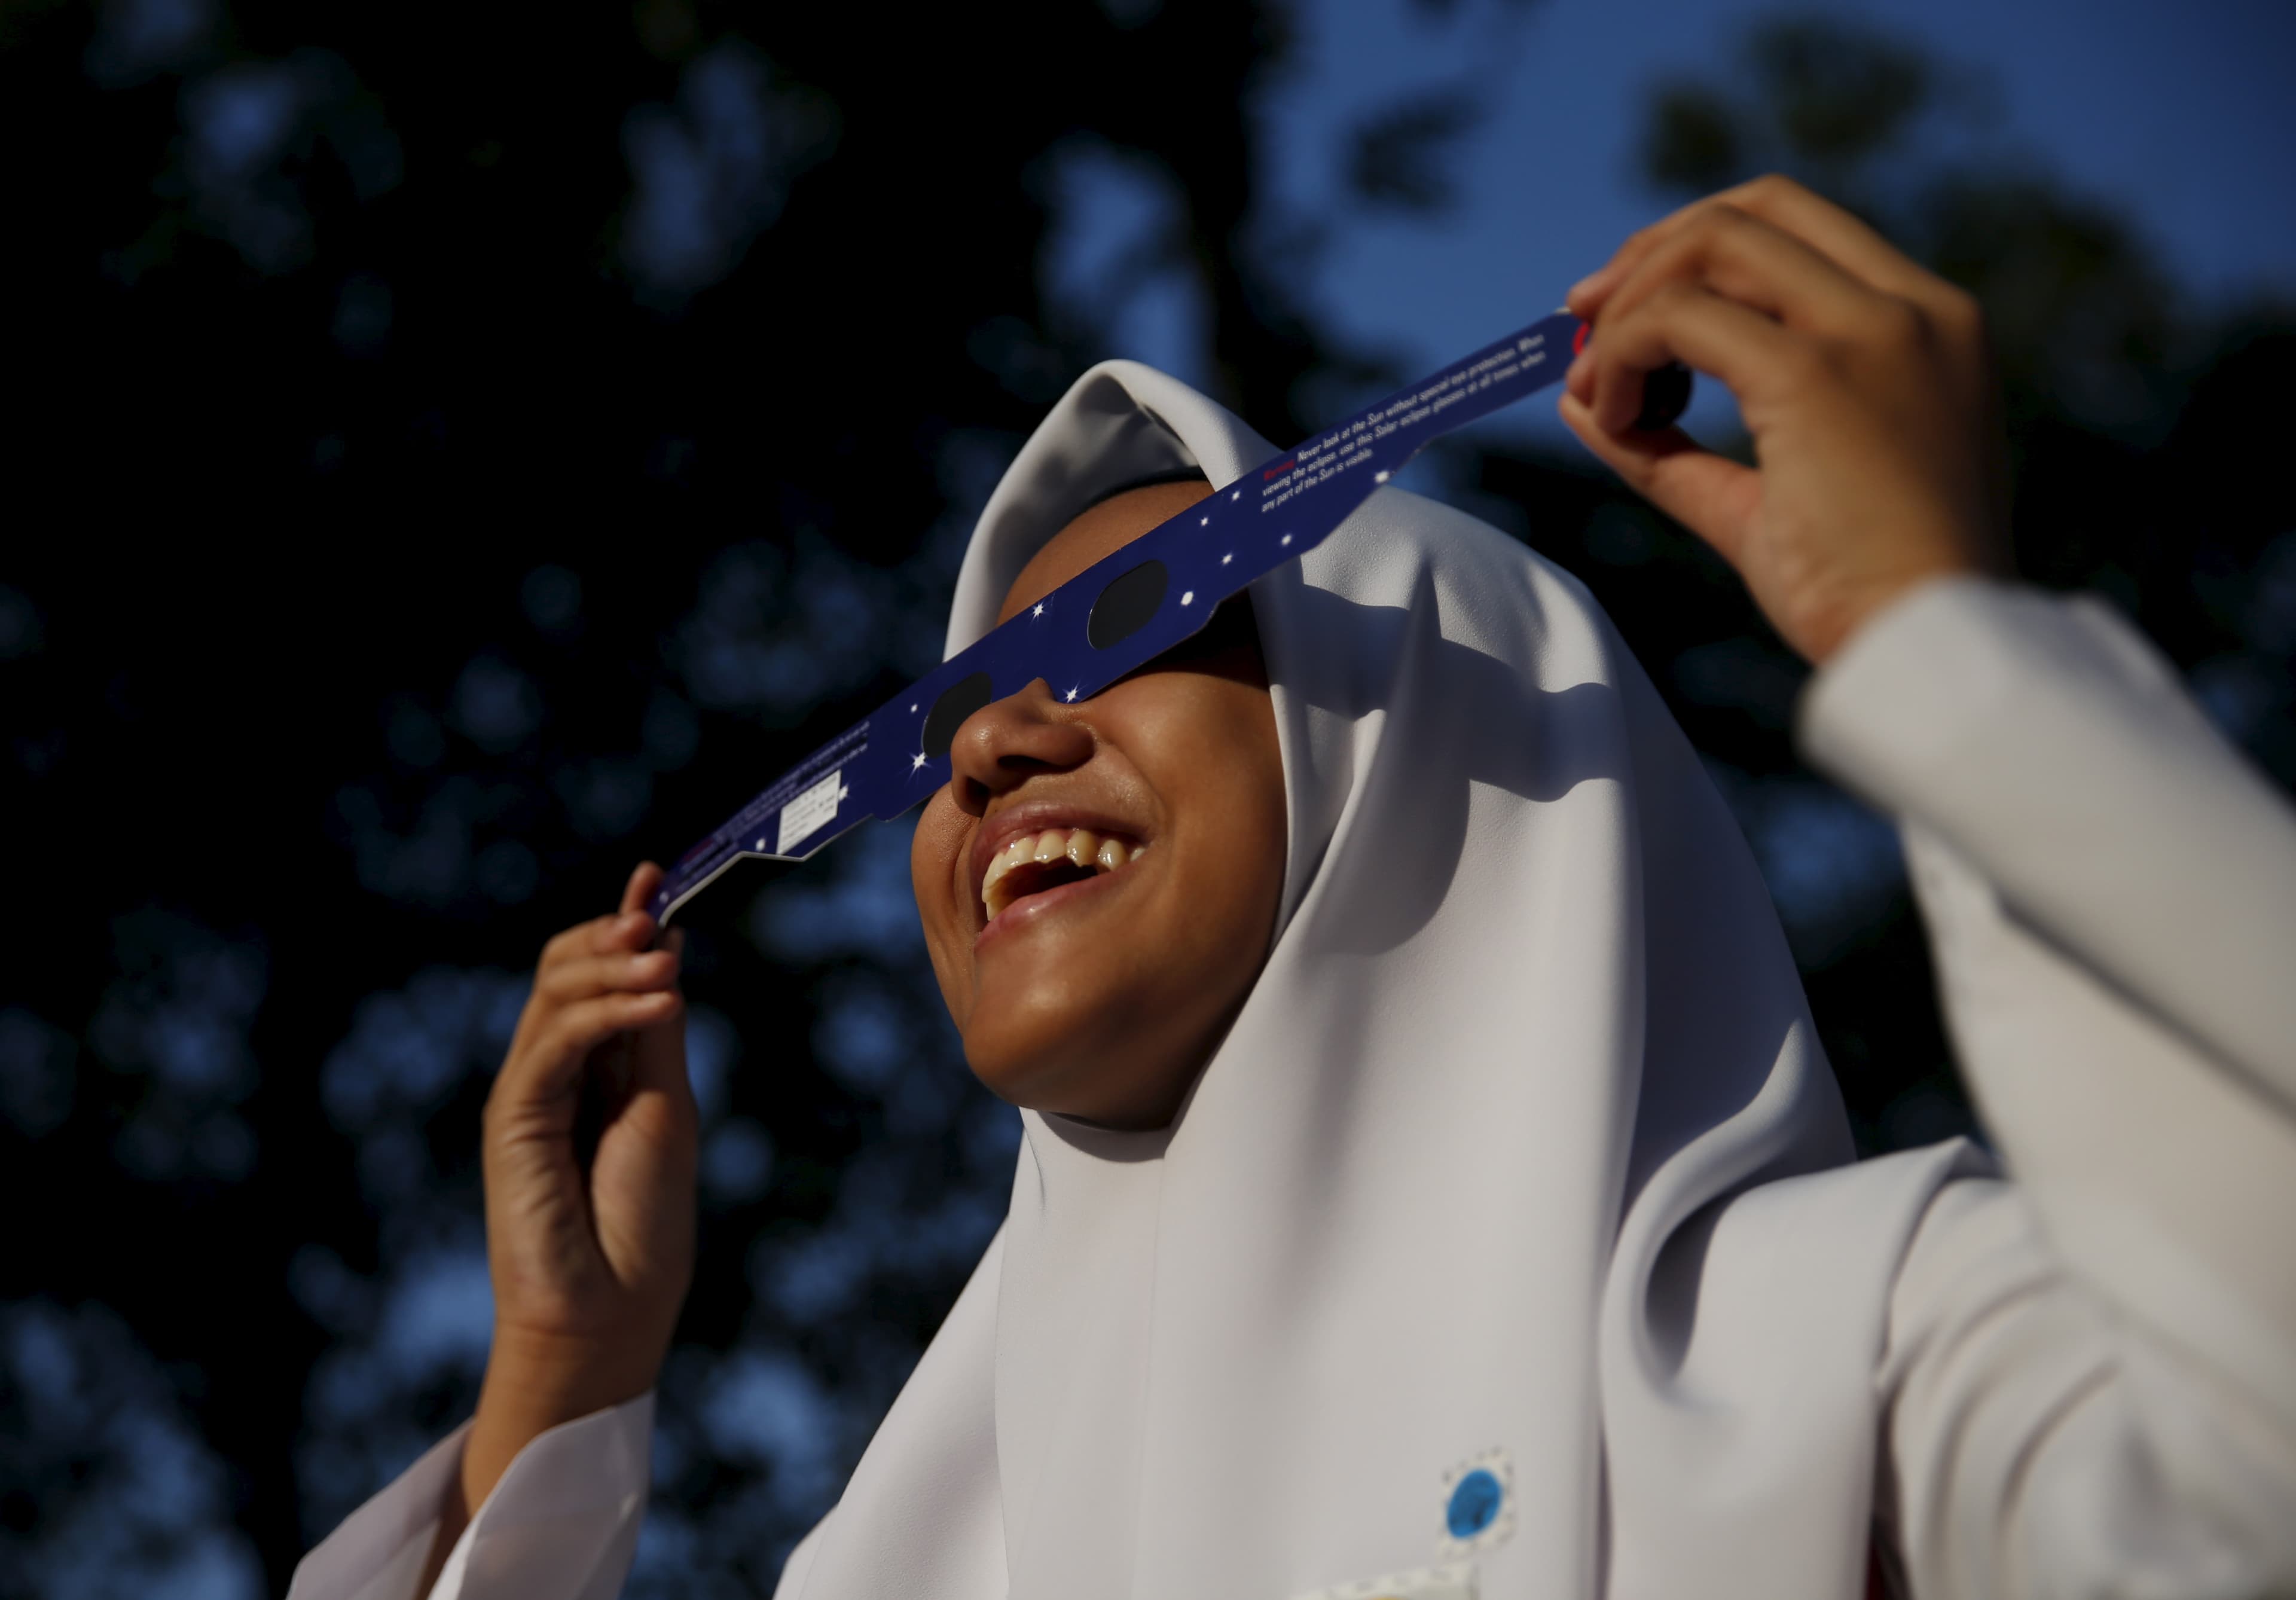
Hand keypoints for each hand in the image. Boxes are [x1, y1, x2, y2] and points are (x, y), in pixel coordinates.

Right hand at [429, 863, 696, 1572]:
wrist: (610, 1315)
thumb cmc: (643, 1225)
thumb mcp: (666, 1109)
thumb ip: (655, 1032)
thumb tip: (667, 947)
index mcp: (592, 1070)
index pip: (595, 974)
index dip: (623, 922)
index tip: (658, 874)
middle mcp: (551, 1073)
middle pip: (562, 968)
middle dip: (611, 932)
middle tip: (658, 915)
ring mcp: (526, 1093)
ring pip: (553, 994)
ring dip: (615, 965)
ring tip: (666, 959)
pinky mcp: (511, 1119)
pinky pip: (552, 1043)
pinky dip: (606, 1012)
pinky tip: (659, 1000)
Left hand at [1559, 175, 2009, 663]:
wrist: (1928, 652)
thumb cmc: (1859, 597)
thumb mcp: (1759, 505)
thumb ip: (1674, 449)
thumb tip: (1580, 402)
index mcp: (1926, 326)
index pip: (1795, 226)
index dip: (1691, 246)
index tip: (1618, 307)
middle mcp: (1912, 309)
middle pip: (1751, 212)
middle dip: (1646, 256)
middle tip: (1578, 324)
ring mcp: (1874, 330)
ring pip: (1713, 246)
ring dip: (1627, 306)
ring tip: (1596, 390)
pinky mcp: (1818, 373)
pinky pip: (1683, 318)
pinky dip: (1626, 355)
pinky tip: (1616, 419)